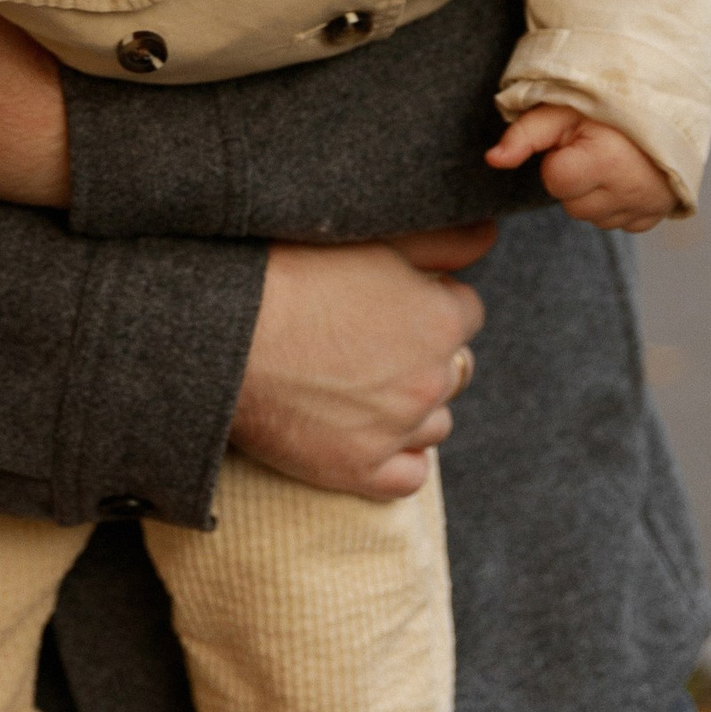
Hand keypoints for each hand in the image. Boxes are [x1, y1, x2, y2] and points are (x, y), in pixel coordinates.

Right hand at [228, 226, 493, 501]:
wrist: (220, 329)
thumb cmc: (289, 269)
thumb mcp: (374, 236)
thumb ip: (443, 240)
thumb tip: (491, 237)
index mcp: (441, 318)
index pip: (464, 312)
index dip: (426, 303)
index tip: (387, 300)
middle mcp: (430, 378)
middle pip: (453, 370)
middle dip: (423, 357)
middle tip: (366, 341)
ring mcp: (396, 429)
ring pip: (434, 423)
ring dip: (411, 407)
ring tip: (357, 384)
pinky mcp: (359, 470)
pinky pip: (409, 475)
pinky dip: (396, 458)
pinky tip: (364, 433)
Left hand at [484, 105, 675, 232]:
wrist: (665, 98)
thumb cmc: (608, 100)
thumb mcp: (563, 107)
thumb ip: (524, 134)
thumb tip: (492, 160)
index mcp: (606, 161)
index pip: (555, 181)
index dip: (559, 159)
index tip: (577, 139)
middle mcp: (630, 190)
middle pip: (572, 205)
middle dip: (575, 178)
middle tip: (594, 146)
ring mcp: (647, 206)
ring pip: (592, 217)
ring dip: (594, 192)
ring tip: (610, 158)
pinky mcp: (656, 215)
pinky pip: (618, 223)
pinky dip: (615, 203)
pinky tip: (623, 174)